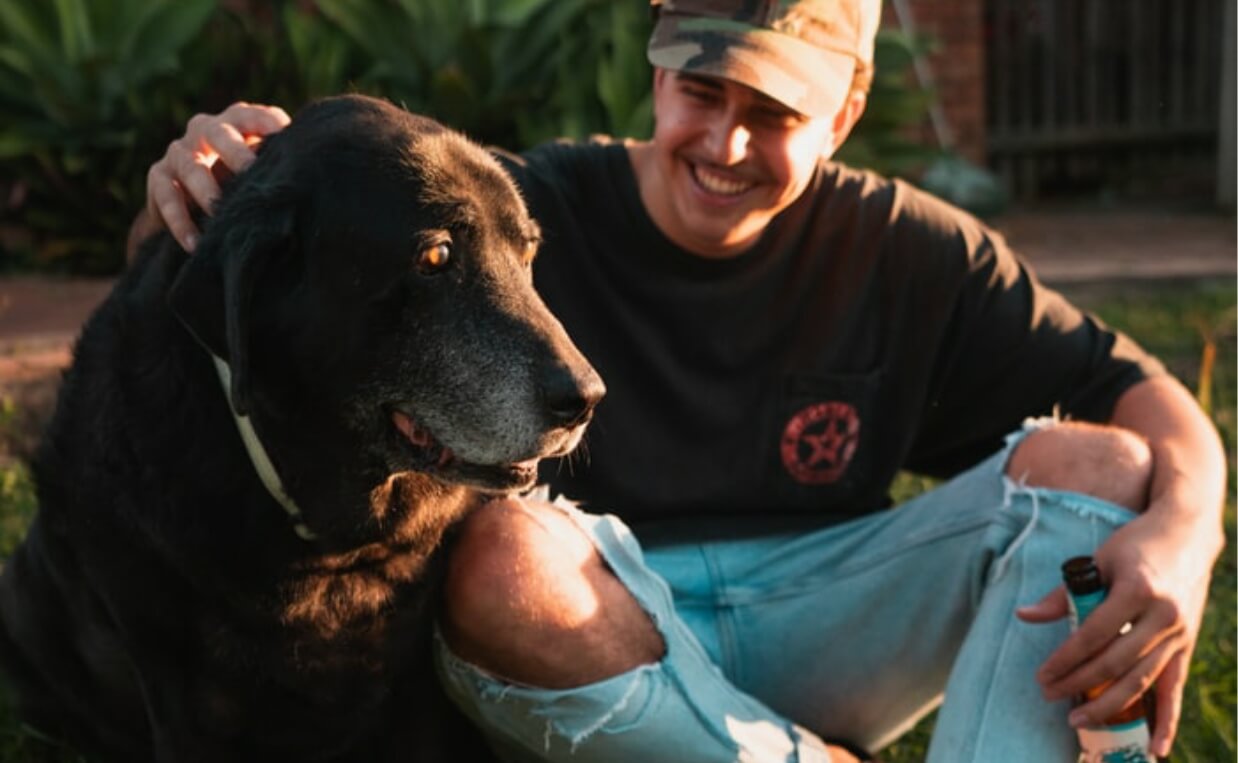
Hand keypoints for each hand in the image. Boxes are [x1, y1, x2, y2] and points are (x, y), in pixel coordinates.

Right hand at [145, 102, 289, 250]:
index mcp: (236, 121)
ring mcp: (179, 151)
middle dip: (235, 152)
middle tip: (250, 173)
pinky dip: (180, 222)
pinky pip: (165, 196)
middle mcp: (205, 129)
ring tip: (220, 215)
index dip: (268, 124)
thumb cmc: (246, 178)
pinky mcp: (158, 176)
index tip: (285, 138)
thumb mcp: (263, 167)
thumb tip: (313, 182)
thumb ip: (280, 164)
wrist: (198, 200)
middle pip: (219, 134)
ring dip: (206, 192)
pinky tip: (196, 244)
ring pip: (190, 167)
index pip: (254, 116)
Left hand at [1017, 507, 1217, 757]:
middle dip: (1079, 684)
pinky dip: (1166, 721)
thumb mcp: (1097, 558)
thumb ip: (1063, 593)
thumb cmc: (1135, 543)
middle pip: (1115, 662)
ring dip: (1109, 705)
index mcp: (1137, 589)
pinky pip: (1174, 689)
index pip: (1093, 635)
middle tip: (1048, 695)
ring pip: (1141, 680)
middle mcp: (1164, 615)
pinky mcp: (1187, 645)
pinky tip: (1155, 748)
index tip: (1042, 675)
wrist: (1187, 533)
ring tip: (1078, 720)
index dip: (1065, 659)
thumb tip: (1023, 616)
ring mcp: (1179, 634)